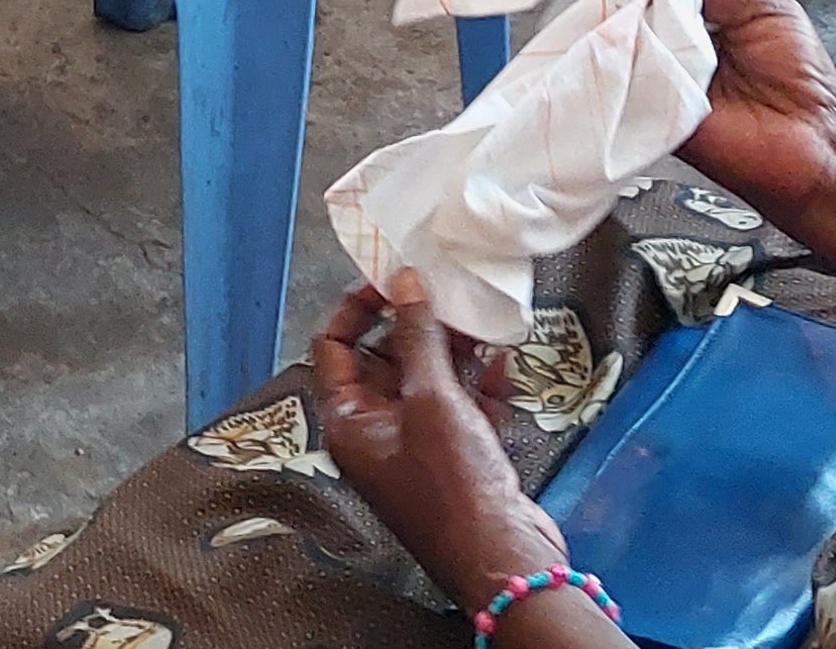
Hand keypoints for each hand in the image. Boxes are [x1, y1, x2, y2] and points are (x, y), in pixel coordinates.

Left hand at [308, 279, 557, 604]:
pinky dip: (477, 384)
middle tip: (445, 290)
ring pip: (427, 381)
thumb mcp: (431, 398)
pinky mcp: (455, 459)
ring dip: (452, 350)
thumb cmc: (453, 481)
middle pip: (384, 360)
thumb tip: (404, 279)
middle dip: (415, 325)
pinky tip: (502, 362)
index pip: (333, 347)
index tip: (393, 276)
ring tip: (479, 318)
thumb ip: (417, 334)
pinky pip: (459, 408)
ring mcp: (416, 448)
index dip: (358, 306)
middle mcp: (375, 434)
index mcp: (348, 422)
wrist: (502, 557)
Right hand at [606, 0, 835, 229]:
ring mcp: (657, 63)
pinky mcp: (646, 98)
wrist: (814, 148)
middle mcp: (675, 32)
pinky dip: (617, 28)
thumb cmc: (803, 87)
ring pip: (613, 13)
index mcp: (706, 8)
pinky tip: (635, 10)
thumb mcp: (768, 12)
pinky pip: (615, 60)